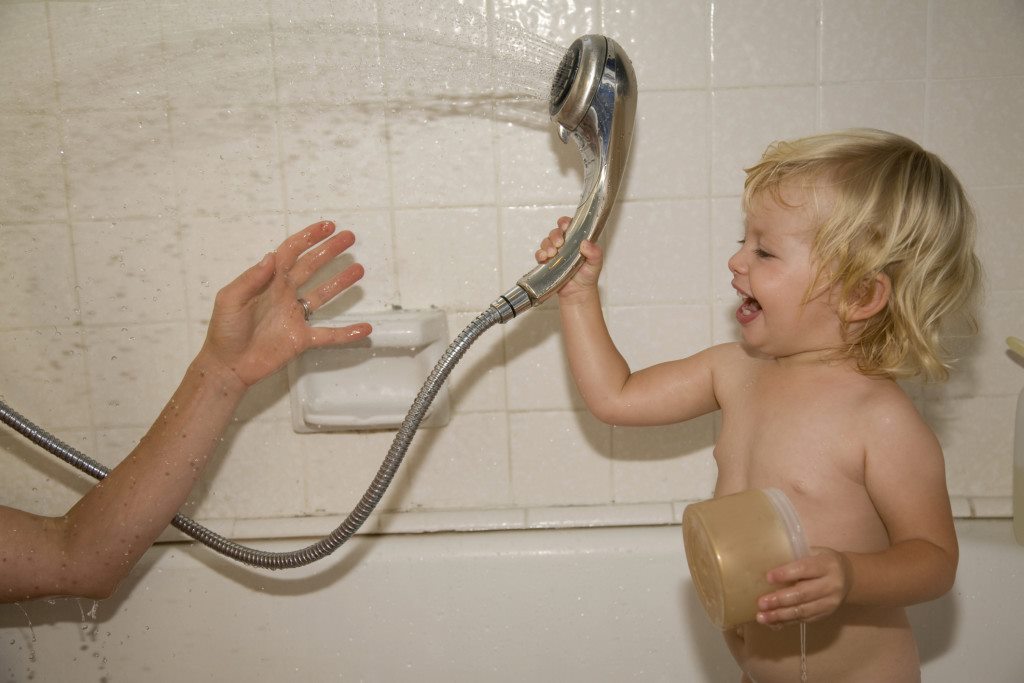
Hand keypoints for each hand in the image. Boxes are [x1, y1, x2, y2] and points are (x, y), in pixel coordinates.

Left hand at [200, 220, 371, 386]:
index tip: (327, 226)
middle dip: (329, 251)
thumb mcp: (230, 299)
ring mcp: (295, 316)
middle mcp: (285, 294)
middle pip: (311, 266)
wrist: (227, 364)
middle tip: (349, 238)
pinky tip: (365, 329)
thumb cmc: (224, 330)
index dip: (308, 238)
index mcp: (268, 282)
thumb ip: (251, 279)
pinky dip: (347, 333)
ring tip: (359, 269)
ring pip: (323, 294)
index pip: (291, 252)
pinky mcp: (301, 339)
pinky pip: (329, 335)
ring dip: (340, 281)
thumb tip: (271, 256)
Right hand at [535, 215, 603, 300]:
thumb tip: (585, 243)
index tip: (565, 226)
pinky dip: (540, 254)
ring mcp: (555, 253)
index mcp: (576, 239)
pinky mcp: (547, 262)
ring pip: (546, 242)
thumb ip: (594, 252)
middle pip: (555, 232)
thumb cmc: (588, 276)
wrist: (578, 293)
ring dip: (547, 245)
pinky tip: (544, 258)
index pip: (569, 225)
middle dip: (555, 235)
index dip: (565, 223)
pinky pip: (540, 255)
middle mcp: (564, 244)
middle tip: (559, 243)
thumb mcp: (596, 263)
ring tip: (552, 253)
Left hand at [755, 547, 851, 624]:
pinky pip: (804, 620)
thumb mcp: (815, 552)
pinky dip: (786, 622)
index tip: (768, 578)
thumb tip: (766, 563)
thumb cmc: (823, 561)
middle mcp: (830, 585)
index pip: (805, 569)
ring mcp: (829, 603)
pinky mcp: (825, 614)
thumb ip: (796, 557)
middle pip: (803, 594)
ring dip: (780, 615)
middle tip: (761, 603)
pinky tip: (772, 623)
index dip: (786, 574)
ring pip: (803, 611)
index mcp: (827, 565)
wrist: (849, 578)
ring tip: (762, 617)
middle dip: (780, 600)